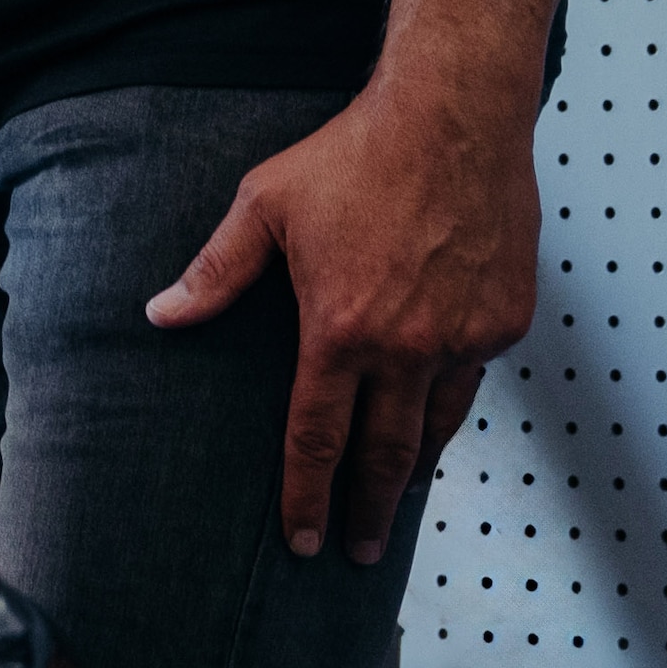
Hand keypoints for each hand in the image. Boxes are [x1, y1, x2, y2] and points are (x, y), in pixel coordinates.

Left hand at [146, 74, 539, 563]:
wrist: (455, 115)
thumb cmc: (354, 155)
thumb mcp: (265, 204)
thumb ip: (216, 272)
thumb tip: (160, 314)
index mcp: (341, 331)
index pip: (318, 438)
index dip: (306, 495)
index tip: (301, 540)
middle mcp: (407, 347)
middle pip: (384, 454)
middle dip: (366, 512)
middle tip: (358, 552)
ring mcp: (464, 336)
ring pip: (436, 426)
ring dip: (415, 469)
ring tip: (397, 500)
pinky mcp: (506, 319)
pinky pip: (473, 377)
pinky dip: (452, 402)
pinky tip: (435, 414)